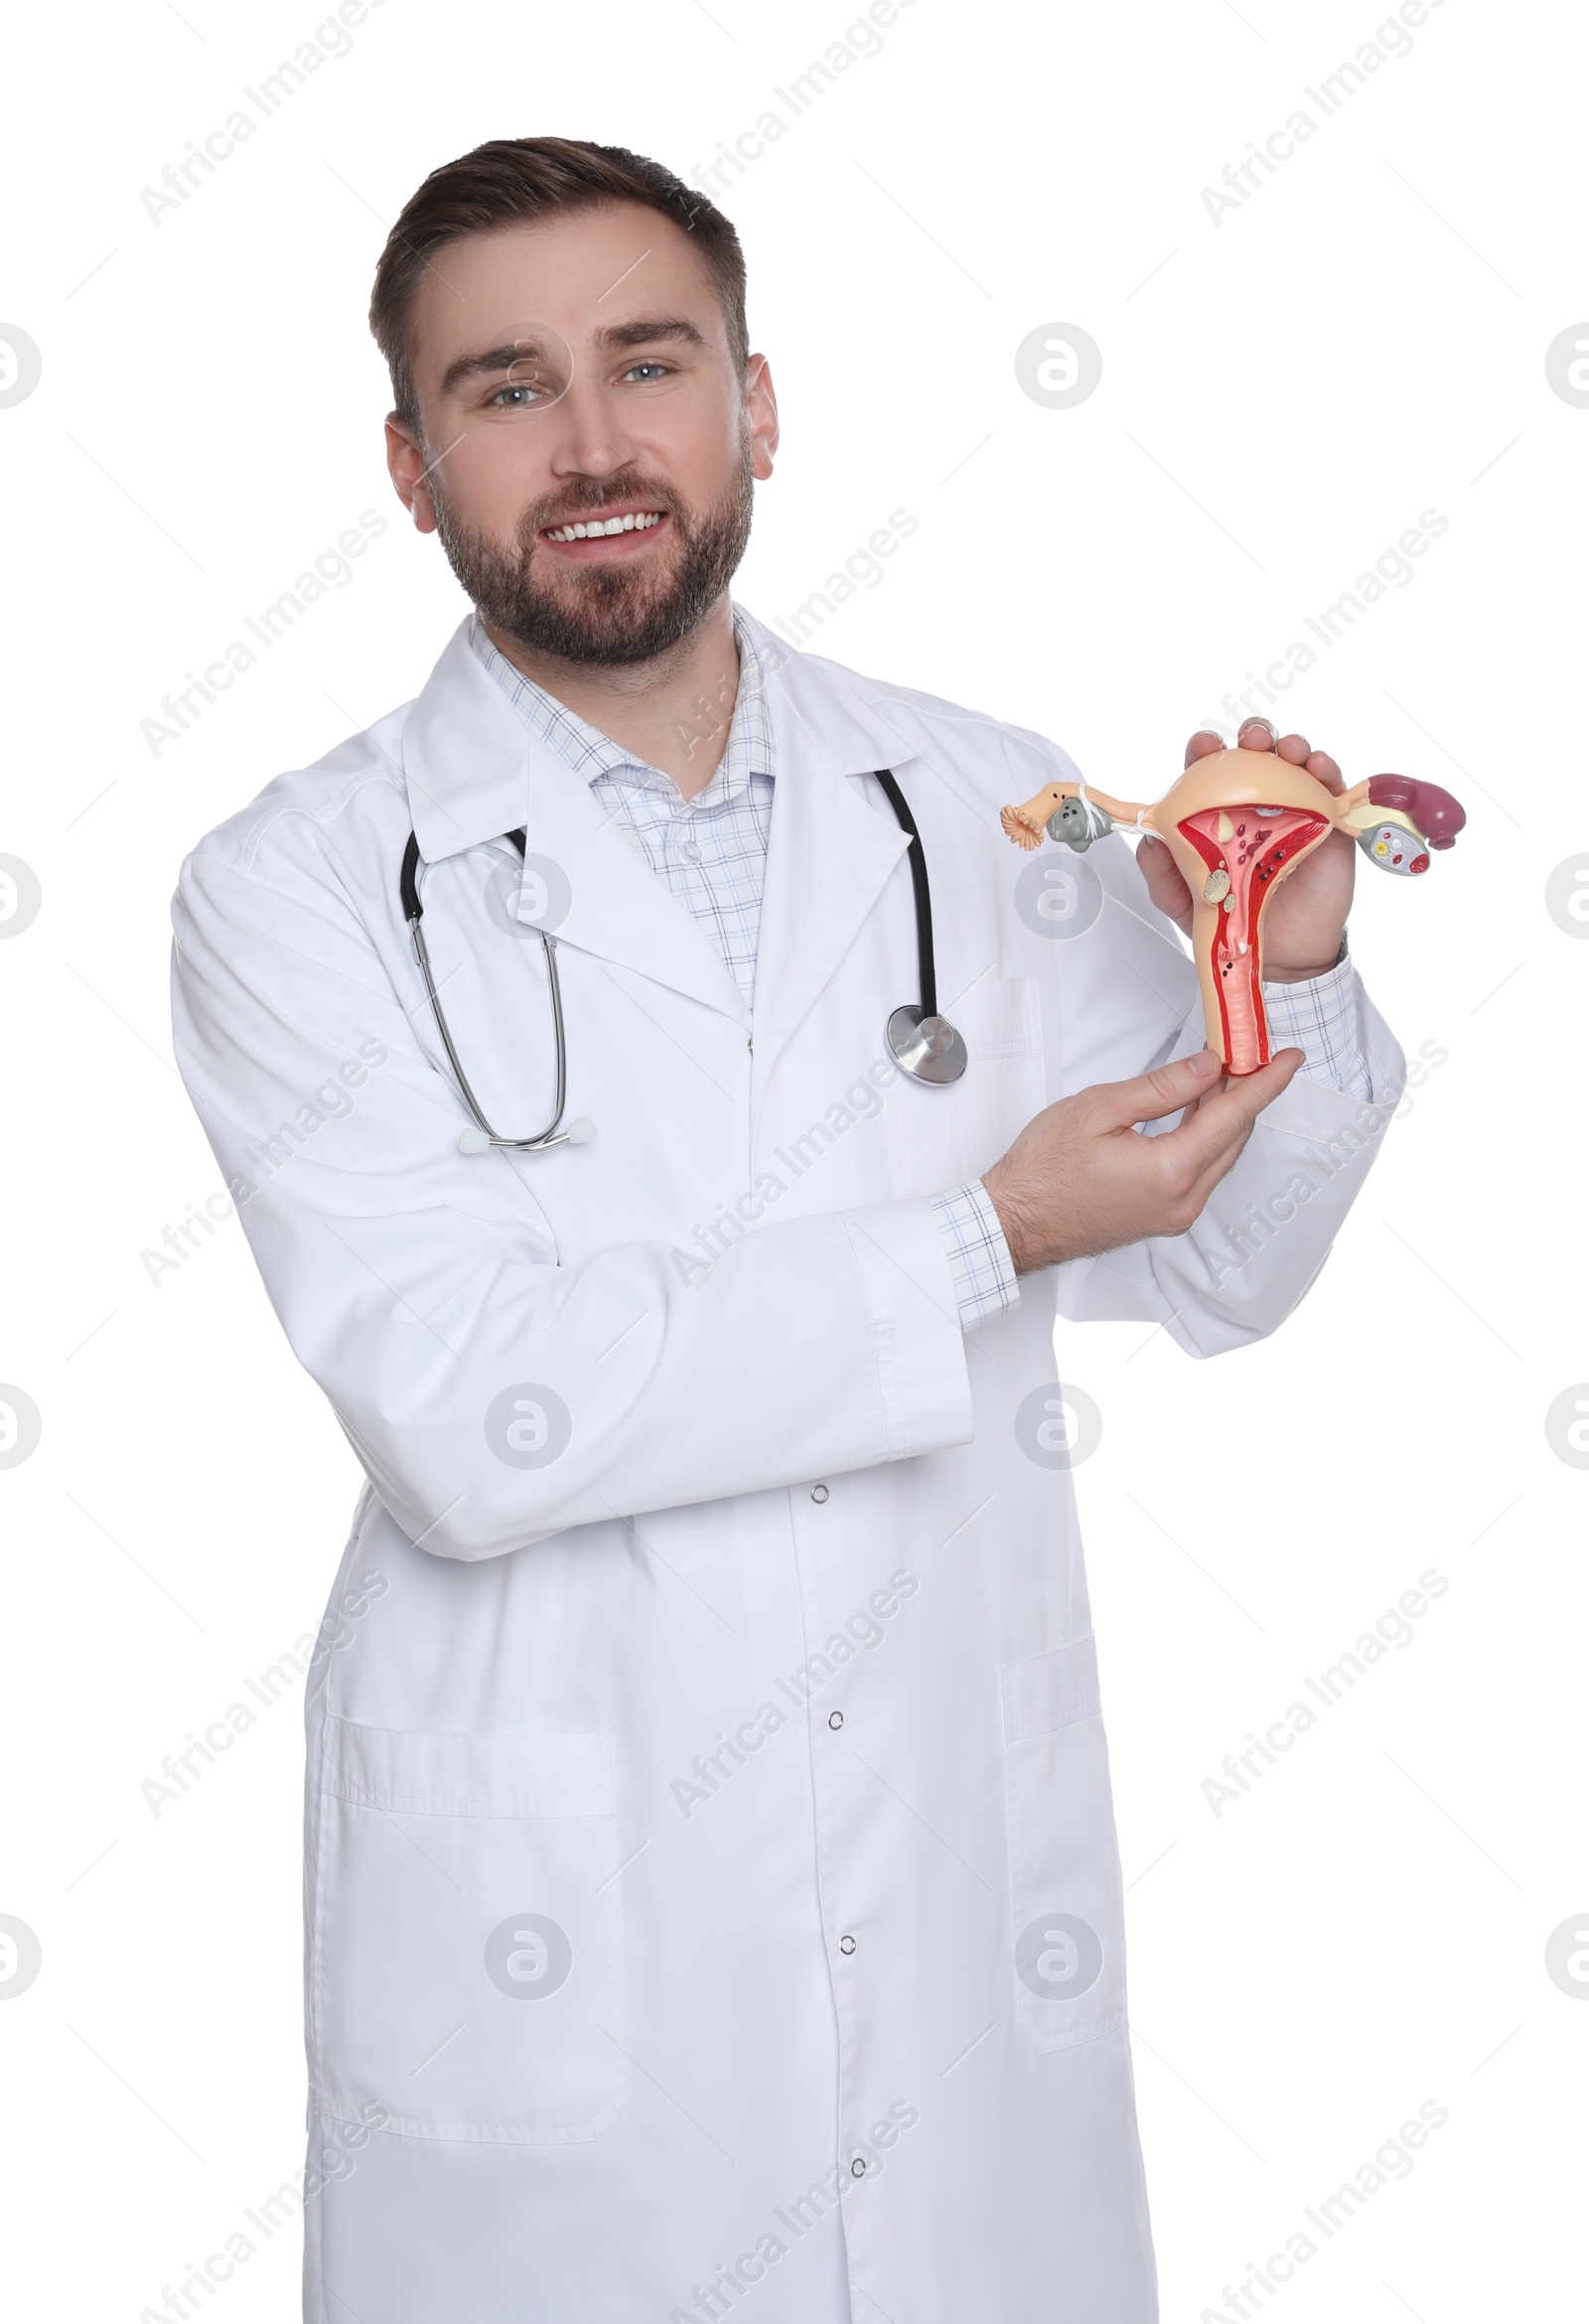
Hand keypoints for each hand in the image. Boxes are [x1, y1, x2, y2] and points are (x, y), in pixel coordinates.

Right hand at [981, 1046, 1301, 1273]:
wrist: (1016, 1221)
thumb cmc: (1042, 1170)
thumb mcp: (1099, 1108)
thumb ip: (1161, 1087)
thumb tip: (1208, 1067)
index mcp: (1171, 1170)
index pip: (1235, 1116)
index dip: (1267, 1082)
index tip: (1290, 1058)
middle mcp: (1183, 1199)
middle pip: (1234, 1137)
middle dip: (1246, 1093)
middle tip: (1247, 1054)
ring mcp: (1176, 1214)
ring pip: (1220, 1156)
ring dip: (1225, 1116)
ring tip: (1221, 1076)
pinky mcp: (1164, 1218)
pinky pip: (1201, 1172)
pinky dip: (1206, 1138)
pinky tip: (1196, 1113)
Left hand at [1136, 718, 1354, 980]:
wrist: (1281, 955)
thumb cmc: (1231, 919)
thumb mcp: (1183, 901)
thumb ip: (1161, 873)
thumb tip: (1148, 840)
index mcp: (1219, 812)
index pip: (1210, 771)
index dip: (1206, 751)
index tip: (1203, 745)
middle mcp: (1257, 803)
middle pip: (1255, 756)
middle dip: (1253, 736)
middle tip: (1251, 740)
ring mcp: (1295, 809)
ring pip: (1295, 764)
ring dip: (1292, 747)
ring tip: (1289, 750)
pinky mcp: (1327, 824)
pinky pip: (1331, 789)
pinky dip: (1327, 771)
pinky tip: (1319, 767)